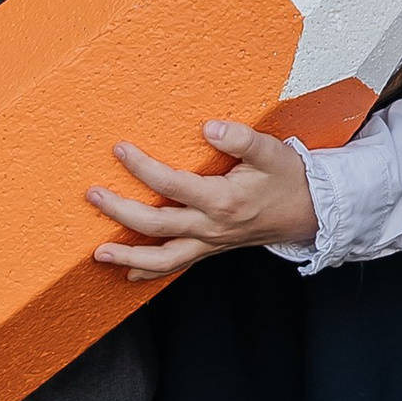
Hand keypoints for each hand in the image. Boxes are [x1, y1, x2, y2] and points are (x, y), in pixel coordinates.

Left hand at [88, 121, 321, 274]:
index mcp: (222, 200)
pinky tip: (128, 272)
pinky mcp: (210, 249)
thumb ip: (240, 138)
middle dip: (120, 212)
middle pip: (157, 225)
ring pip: (163, 259)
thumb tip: (208, 127)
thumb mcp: (271, 151)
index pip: (172, 185)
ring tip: (98, 252)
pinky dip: (150, 273)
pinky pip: (177, 267)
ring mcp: (210, 243)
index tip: (119, 149)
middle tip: (92, 195)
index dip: (142, 168)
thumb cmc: (287, 178)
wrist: (309, 211)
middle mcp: (212, 227)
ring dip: (129, 256)